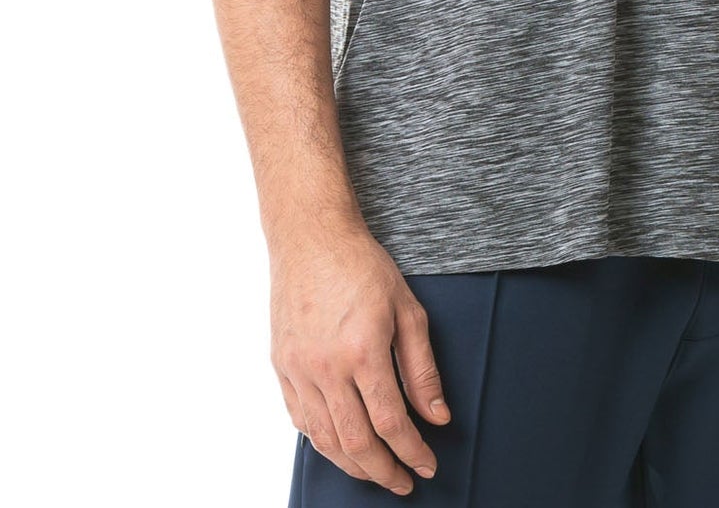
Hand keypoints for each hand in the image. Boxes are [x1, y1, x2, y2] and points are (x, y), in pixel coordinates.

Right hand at [270, 224, 449, 495]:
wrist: (312, 237)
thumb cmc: (363, 266)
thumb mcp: (408, 310)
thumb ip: (423, 368)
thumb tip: (437, 416)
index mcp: (363, 351)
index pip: (391, 422)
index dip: (412, 452)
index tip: (427, 466)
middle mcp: (326, 367)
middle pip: (356, 442)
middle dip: (383, 470)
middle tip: (403, 482)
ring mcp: (299, 369)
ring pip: (324, 439)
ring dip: (352, 465)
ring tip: (375, 471)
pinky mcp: (281, 366)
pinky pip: (300, 419)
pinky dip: (322, 441)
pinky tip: (340, 445)